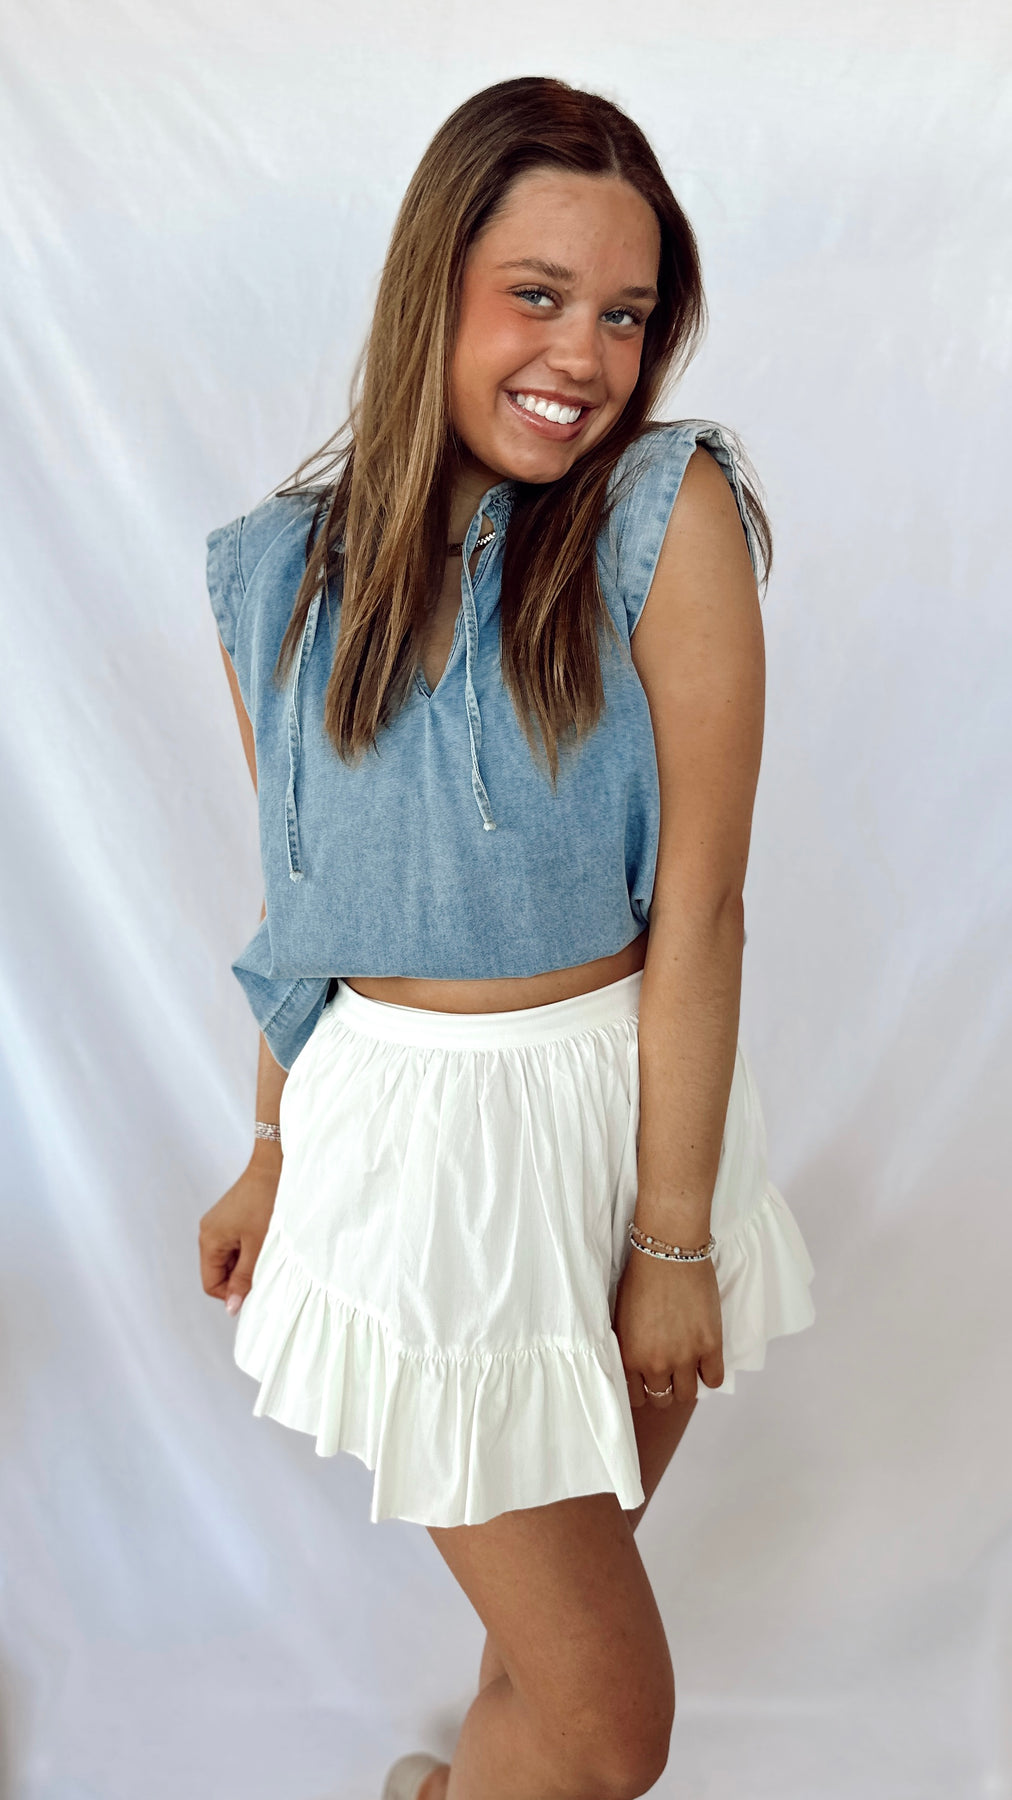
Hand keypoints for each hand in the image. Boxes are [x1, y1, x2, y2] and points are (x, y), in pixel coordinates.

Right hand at [198, 1149, 280, 1316]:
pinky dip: (250, 1248)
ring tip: (268, 1250)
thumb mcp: (259, 1246)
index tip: (256, 1289)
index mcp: (209, 1240)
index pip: (211, 1284)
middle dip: (241, 1276)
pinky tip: (266, 1239)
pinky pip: (236, 1244)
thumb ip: (244, 1279)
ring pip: (230, 1258)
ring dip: (248, 1261)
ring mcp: (218, 1223)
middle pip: (219, 1271)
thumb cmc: (267, 1201)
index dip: (232, 1293)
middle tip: (267, 1267)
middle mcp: (208, 1232)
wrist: (275, 1164)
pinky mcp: (230, 1217)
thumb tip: (232, 1308)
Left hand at [614, 1243, 723, 1406]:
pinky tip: (705, 1362)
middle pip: (662, 1399)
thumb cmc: (640, 1277)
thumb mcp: (621, 1319)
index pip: (636, 1396)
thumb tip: (634, 1365)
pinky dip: (710, 1375)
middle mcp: (657, 1363)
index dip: (643, 1389)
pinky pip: (714, 1379)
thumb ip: (628, 1347)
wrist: (668, 1252)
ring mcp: (685, 1357)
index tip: (648, 1381)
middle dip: (664, 1388)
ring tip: (687, 1368)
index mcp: (630, 1357)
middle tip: (669, 1373)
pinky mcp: (710, 1345)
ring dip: (687, 1384)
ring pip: (688, 1395)